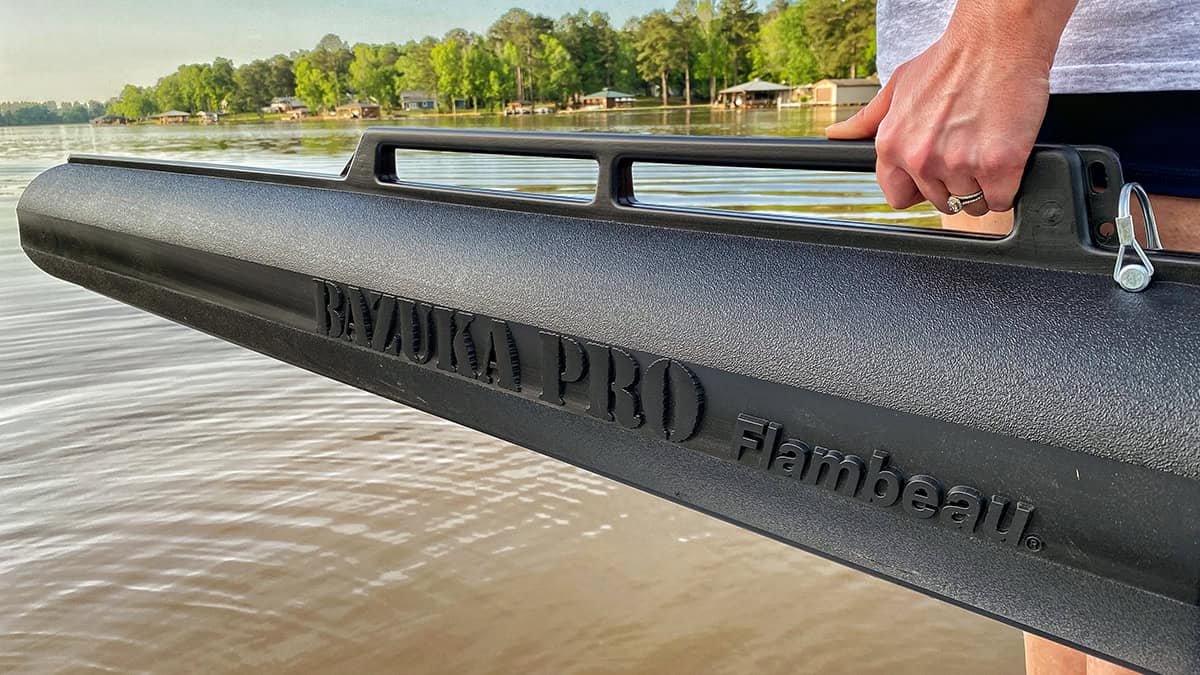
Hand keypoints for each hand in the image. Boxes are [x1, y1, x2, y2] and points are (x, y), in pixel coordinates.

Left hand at [827, 27, 1053, 215]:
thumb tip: (837, 134)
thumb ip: (868, 118)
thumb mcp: (898, 86)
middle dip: (953, 184)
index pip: (897, 196)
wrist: (998, 38)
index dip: (918, 188)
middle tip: (967, 151)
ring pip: (971, 203)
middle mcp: (921, 159)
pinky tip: (1005, 160)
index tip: (933, 174)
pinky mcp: (999, 165)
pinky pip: (1000, 200)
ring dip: (982, 186)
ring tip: (986, 150)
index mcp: (892, 144)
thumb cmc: (950, 59)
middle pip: (938, 201)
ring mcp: (960, 164)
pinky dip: (1006, 187)